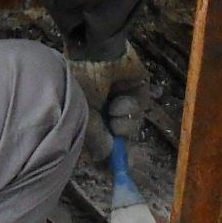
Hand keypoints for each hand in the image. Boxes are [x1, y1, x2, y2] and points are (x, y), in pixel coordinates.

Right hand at [70, 43, 147, 162]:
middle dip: (117, 138)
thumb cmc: (81, 81)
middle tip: (113, 136)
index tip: (110, 171)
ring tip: (113, 110)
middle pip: (117, 134)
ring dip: (123, 123)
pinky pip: (140, 108)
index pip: (98, 136)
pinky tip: (120, 100)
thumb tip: (105, 156)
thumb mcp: (82, 114)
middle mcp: (104, 103)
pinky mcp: (138, 87)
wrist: (94, 51)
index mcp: (87, 108)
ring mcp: (121, 95)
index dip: (104, 153)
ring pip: (131, 124)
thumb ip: (95, 137)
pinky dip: (131, 109)